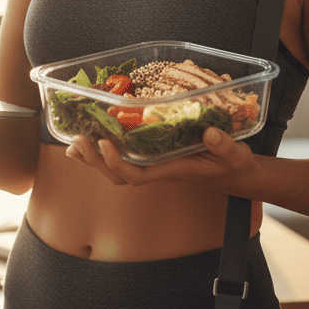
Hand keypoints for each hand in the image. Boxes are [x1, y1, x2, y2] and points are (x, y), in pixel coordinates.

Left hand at [64, 127, 256, 187]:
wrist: (233, 173)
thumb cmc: (232, 164)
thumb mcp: (234, 155)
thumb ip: (224, 146)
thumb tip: (210, 132)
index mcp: (170, 170)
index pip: (137, 175)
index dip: (117, 163)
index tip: (105, 144)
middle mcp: (157, 169)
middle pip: (118, 175)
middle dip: (96, 161)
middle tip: (78, 140)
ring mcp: (153, 164)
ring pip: (116, 170)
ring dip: (94, 158)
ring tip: (74, 143)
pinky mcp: (153, 156)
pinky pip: (123, 158)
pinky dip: (102, 151)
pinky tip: (88, 141)